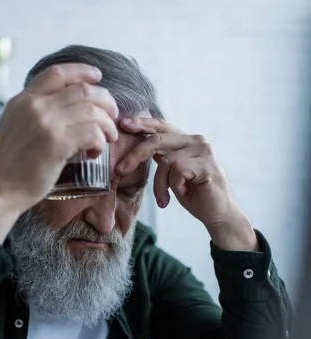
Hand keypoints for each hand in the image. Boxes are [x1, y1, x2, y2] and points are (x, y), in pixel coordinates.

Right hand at [0, 63, 118, 242]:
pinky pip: (92, 133)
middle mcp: (35, 106)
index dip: (81, 71)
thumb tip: (52, 114)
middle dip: (105, 102)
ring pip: (92, 110)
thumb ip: (29, 116)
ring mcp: (46, 123)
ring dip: (107, 124)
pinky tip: (93, 153)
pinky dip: (99, 142)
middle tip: (112, 116)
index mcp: (23, 100)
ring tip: (108, 138)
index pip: (57, 73)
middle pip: (82, 91)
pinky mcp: (57, 143)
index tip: (97, 76)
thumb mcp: (11, 129)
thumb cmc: (4, 169)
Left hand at [117, 117, 257, 250]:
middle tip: (120, 171)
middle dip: (135, 155)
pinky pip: (176, 171)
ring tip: (164, 199)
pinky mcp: (206, 164)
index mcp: (186, 141)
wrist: (218, 215)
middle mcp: (196, 140)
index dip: (142, 124)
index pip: (161, 126)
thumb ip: (162, 159)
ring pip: (165, 160)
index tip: (123, 124)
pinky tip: (181, 194)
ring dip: (160, 184)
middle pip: (157, 139)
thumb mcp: (173, 174)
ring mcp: (203, 150)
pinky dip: (173, 186)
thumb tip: (138, 150)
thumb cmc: (195, 196)